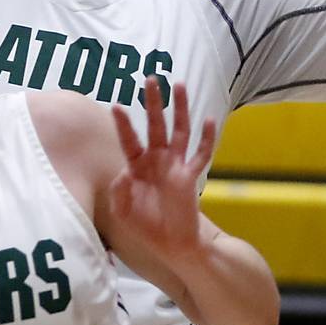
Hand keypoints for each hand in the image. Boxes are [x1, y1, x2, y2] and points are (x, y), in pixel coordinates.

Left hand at [108, 83, 215, 258]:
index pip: (129, 140)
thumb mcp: (123, 211)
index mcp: (137, 166)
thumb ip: (119, 192)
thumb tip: (126, 173)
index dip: (124, 124)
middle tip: (151, 79)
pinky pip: (200, 154)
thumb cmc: (146, 226)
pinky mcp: (191, 176)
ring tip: (179, 85)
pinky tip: (209, 120)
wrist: (173, 245)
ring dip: (180, 109)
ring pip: (179, 131)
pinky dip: (206, 138)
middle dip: (154, 103)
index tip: (117, 105)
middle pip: (155, 125)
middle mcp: (156, 160)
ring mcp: (175, 166)